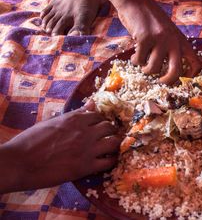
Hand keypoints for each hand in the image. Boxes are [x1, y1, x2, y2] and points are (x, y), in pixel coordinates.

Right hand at [0, 100, 121, 192]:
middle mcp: (85, 131)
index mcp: (75, 119)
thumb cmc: (30, 141)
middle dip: (110, 131)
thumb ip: (75, 114)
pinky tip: (107, 161)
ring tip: (110, 148)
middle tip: (106, 136)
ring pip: (114, 142)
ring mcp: (87, 149)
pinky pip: (109, 162)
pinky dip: (111, 160)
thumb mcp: (52, 122)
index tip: (99, 126)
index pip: (98, 115)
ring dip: (114, 144)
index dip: (100, 120)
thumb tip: (92, 103)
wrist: (20, 163)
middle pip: (109, 127)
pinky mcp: (86, 167)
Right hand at [117, 1, 201, 83]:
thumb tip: (174, 72)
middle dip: (167, 81)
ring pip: (153, 68)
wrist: (136, 1)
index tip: (182, 80)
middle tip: (160, 81)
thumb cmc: (152, 20)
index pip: (196, 63)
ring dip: (145, 69)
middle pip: (175, 71)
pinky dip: (135, 60)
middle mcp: (173, 41)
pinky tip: (134, 54)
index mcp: (182, 41)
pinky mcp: (144, 39)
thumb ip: (173, 47)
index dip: (191, 76)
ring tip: (142, 63)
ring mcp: (159, 40)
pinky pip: (139, 60)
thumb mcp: (170, 32)